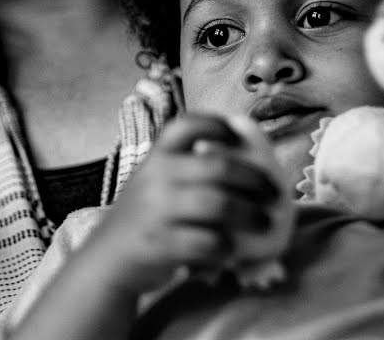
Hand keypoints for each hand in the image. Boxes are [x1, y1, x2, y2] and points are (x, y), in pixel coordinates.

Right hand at [84, 114, 281, 295]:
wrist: (109, 258)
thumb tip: (253, 167)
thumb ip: (189, 169)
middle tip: (274, 192)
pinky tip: (234, 249)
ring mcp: (156, 210)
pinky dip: (227, 247)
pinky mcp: (160, 244)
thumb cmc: (147, 216)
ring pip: (218, 204)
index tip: (238, 135)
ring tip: (266, 222)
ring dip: (251, 214)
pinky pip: (207, 242)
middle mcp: (156, 176)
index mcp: (158, 156)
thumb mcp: (158, 182)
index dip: (216, 125)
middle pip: (218, 166)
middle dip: (255, 179)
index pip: (185, 125)